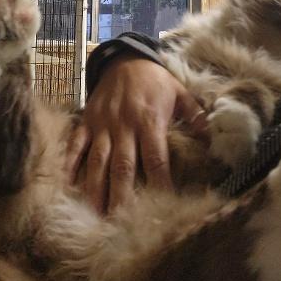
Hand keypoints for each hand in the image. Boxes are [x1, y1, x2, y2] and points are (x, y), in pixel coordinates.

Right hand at [65, 54, 207, 213]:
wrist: (124, 57)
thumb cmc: (154, 79)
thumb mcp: (179, 92)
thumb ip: (195, 115)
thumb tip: (213, 138)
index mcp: (150, 121)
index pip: (156, 158)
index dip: (159, 183)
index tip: (162, 206)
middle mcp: (124, 126)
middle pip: (123, 166)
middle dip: (121, 196)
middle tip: (121, 222)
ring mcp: (103, 125)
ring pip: (98, 161)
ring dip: (96, 188)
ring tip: (95, 213)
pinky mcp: (87, 121)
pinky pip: (77, 145)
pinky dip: (70, 164)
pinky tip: (67, 185)